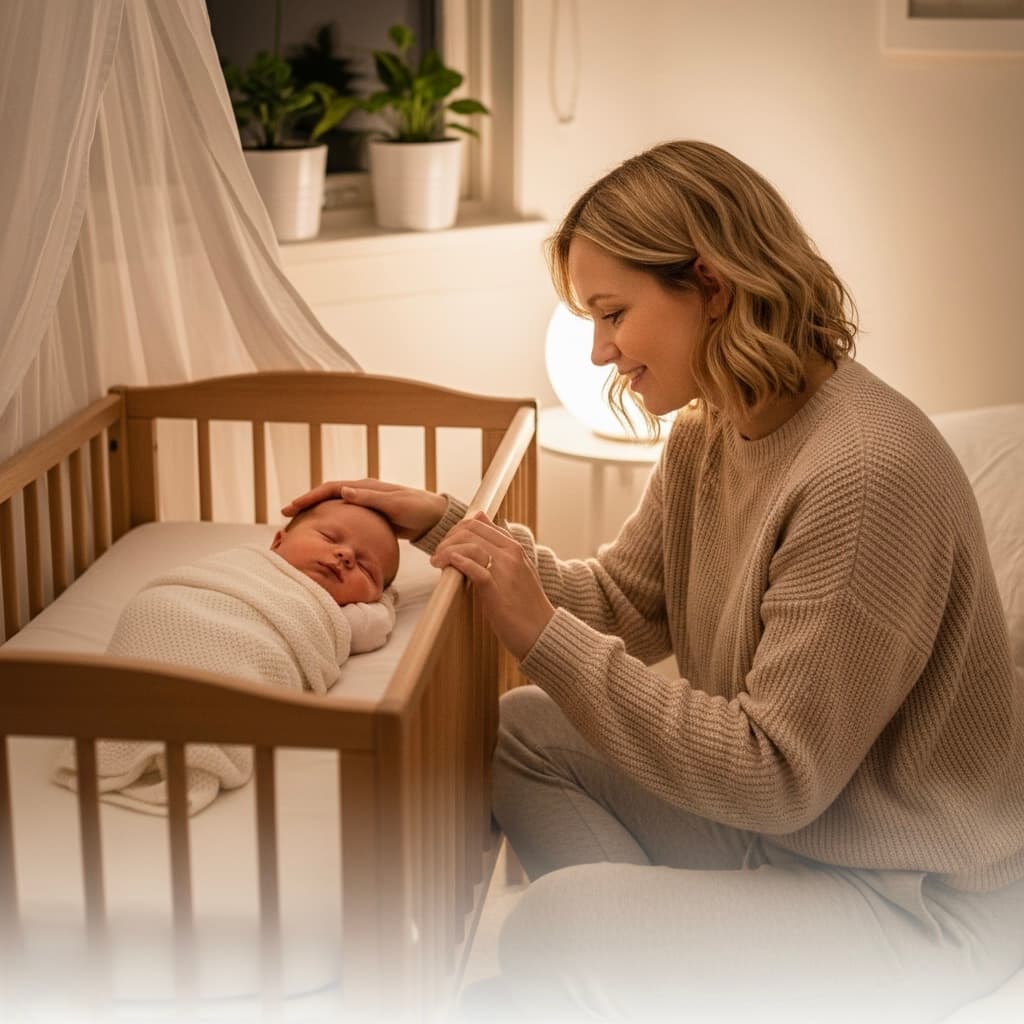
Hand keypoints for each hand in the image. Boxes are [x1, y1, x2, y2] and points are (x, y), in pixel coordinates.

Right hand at [281, 479, 447, 540]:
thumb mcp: (395, 504)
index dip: (310, 497)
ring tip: (297, 524)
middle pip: (327, 495)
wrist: (435, 518)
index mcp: (365, 487)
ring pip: (333, 506)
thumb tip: (343, 490)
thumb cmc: (417, 509)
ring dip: (315, 512)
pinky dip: (329, 521)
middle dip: (305, 503)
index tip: (292, 507)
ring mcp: (365, 503)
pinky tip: (322, 532)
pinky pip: (343, 516)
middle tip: (285, 515)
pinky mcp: (370, 515)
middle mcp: (362, 492)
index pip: (330, 488)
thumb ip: (370, 498)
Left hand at [431, 512, 554, 660]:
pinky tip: (448, 566)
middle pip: (471, 531)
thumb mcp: (517, 568)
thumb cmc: (525, 604)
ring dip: (447, 551)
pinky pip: (475, 569)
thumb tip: (481, 521)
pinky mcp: (496, 591)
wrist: (541, 631)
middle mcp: (511, 554)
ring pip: (470, 546)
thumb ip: (500, 547)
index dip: (457, 530)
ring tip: (437, 562)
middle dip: (448, 539)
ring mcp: (505, 571)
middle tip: (438, 555)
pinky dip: (459, 563)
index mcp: (515, 548)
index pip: (479, 523)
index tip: (447, 544)